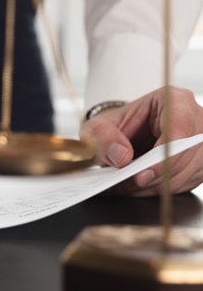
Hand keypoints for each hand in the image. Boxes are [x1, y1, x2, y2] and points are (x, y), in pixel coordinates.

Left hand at [80, 86, 202, 195]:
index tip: (142, 174)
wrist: (123, 135)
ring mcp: (200, 144)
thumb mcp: (98, 126)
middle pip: (183, 155)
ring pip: (183, 174)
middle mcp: (195, 120)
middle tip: (122, 184)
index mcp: (174, 100)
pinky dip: (156, 190)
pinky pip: (182, 185)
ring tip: (122, 187)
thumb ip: (103, 136)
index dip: (164, 153)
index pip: (180, 126)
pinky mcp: (198, 165)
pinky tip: (135, 188)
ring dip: (151, 186)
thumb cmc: (116, 126)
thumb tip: (121, 157)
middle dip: (152, 176)